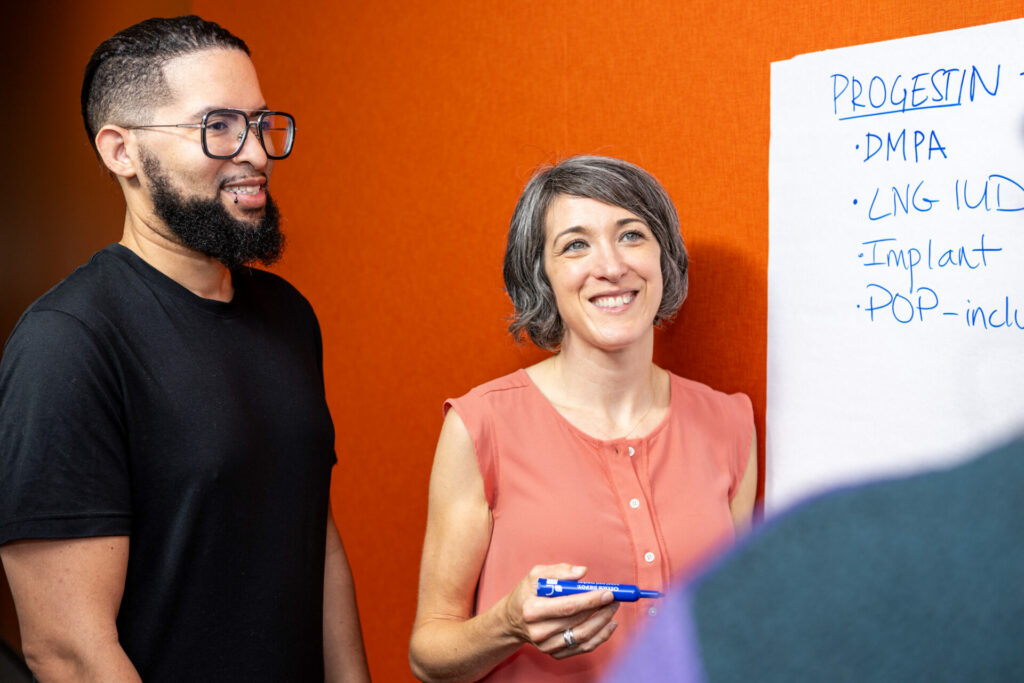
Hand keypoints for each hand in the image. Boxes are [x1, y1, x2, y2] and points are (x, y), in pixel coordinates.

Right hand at [502, 564, 619, 658]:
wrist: (513, 619)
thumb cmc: (527, 593)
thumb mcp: (536, 575)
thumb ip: (559, 571)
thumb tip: (582, 572)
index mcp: (532, 610)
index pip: (567, 606)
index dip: (590, 600)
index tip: (608, 592)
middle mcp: (538, 631)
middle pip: (577, 622)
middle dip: (601, 609)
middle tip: (615, 597)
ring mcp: (546, 645)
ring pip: (583, 637)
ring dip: (603, 623)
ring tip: (613, 609)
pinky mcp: (554, 654)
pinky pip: (583, 648)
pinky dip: (600, 637)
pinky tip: (609, 624)